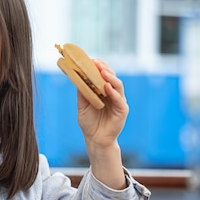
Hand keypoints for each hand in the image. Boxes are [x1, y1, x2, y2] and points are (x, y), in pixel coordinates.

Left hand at [77, 59, 128, 188]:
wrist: (95, 140)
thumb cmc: (89, 123)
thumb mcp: (82, 105)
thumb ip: (82, 92)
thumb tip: (77, 76)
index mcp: (103, 90)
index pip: (102, 74)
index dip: (97, 66)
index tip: (90, 59)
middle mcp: (112, 93)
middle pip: (111, 76)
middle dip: (104, 68)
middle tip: (96, 62)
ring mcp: (118, 101)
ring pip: (117, 85)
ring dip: (110, 77)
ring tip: (102, 71)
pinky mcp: (122, 110)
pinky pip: (119, 99)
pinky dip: (113, 92)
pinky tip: (107, 87)